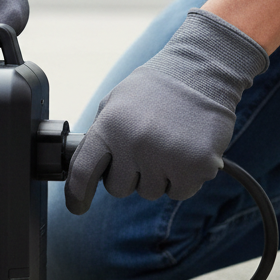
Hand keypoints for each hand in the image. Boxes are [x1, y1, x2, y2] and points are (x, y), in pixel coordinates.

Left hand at [65, 9, 268, 214]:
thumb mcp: (114, 104)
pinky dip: (182, 180)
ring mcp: (166, 157)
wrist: (202, 72)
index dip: (76, 195)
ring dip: (156, 176)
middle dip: (127, 175)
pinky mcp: (197, 166)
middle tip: (143, 150)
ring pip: (149, 192)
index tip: (77, 207)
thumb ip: (100, 136)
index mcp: (109, 127)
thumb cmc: (154, 89)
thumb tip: (85, 169)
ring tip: (167, 144)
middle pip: (118, 188)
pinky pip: (179, 193)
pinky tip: (185, 152)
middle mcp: (134, 144)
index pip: (83, 172)